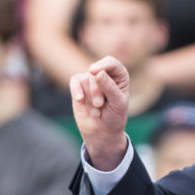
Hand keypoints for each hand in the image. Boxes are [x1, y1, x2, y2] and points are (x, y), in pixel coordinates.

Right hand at [70, 56, 130, 170]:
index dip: (103, 65)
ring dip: (90, 95)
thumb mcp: (117, 103)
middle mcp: (105, 75)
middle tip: (101, 104)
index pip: (111, 63)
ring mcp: (91, 80)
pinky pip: (74, 81)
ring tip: (97, 108)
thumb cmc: (114, 116)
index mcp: (120, 76)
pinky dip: (76, 90)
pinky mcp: (78, 86)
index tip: (94, 71)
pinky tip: (80, 99)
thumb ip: (109, 88)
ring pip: (85, 78)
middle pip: (96, 72)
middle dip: (97, 89)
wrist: (102, 132)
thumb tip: (97, 73)